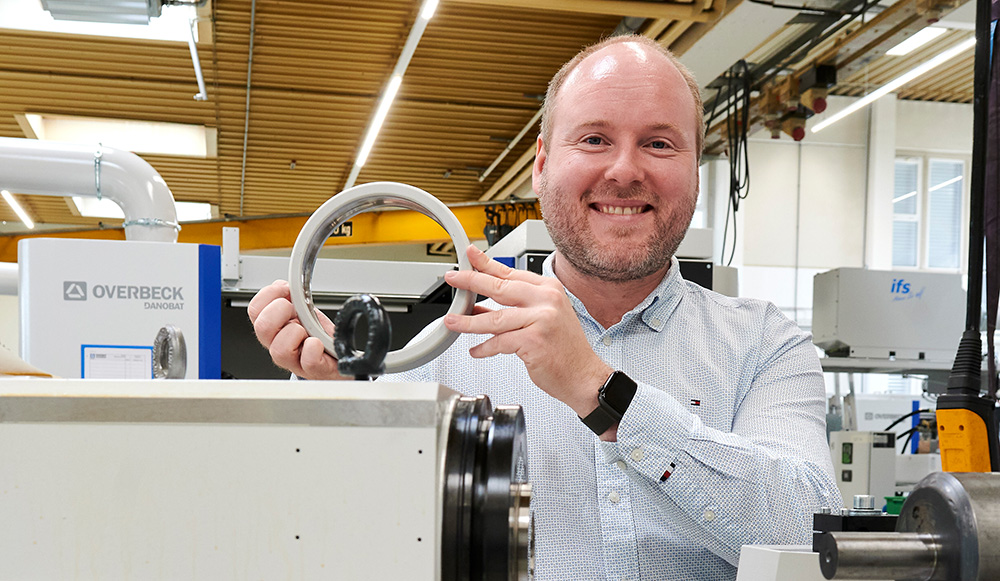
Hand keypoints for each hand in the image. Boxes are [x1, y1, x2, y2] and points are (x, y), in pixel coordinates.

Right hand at [247, 280, 345, 379]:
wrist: (337, 354)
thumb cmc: (317, 334)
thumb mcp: (302, 310)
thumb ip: (290, 297)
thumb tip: (282, 286)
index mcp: (273, 327)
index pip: (255, 310)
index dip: (268, 295)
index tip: (285, 289)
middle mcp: (277, 345)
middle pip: (262, 328)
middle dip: (280, 311)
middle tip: (295, 311)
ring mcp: (293, 361)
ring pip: (279, 350)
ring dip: (296, 332)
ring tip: (307, 331)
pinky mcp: (313, 370)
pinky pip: (308, 361)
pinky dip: (313, 349)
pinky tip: (317, 343)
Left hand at [443, 246, 612, 418]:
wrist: (585, 376)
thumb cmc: (565, 350)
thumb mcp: (544, 318)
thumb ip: (515, 308)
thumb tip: (481, 305)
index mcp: (549, 289)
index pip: (511, 272)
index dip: (486, 263)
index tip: (471, 256)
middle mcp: (547, 300)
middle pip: (500, 287)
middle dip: (471, 282)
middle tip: (453, 279)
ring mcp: (542, 319)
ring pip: (494, 318)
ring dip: (468, 321)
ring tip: (452, 321)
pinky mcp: (534, 341)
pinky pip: (499, 342)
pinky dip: (484, 348)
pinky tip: (476, 351)